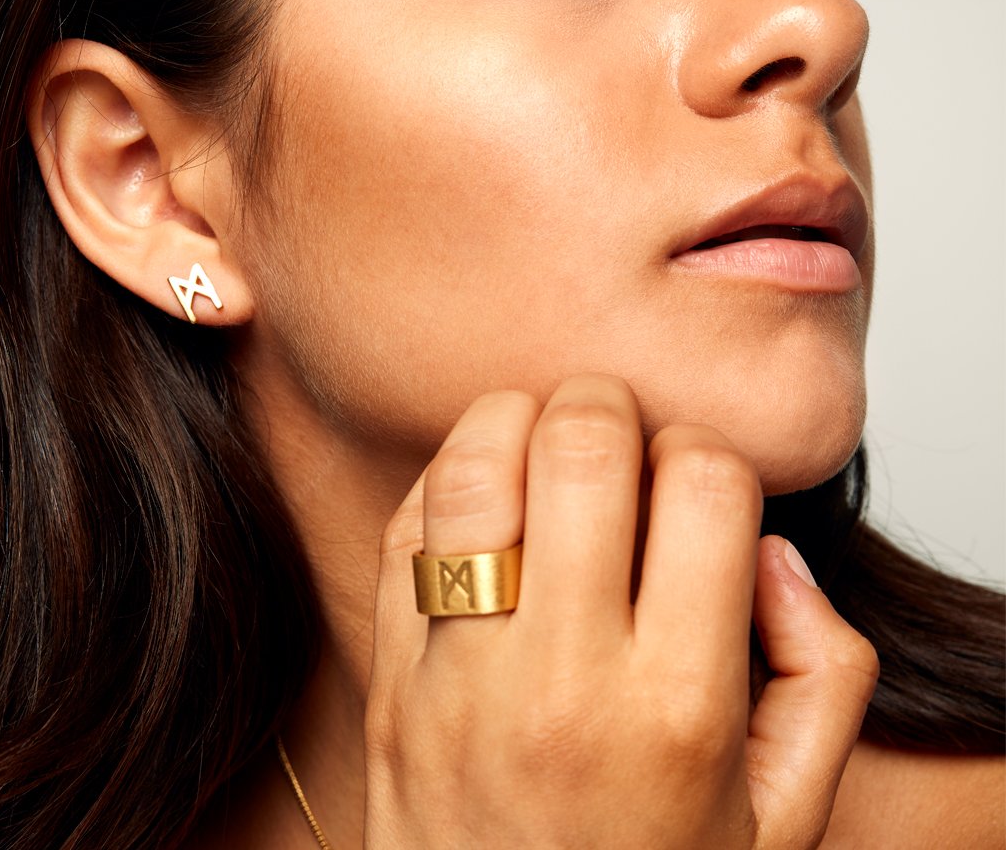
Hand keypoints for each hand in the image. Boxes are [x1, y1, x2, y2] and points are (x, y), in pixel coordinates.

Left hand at [364, 375, 877, 848]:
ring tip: (543, 444)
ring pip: (475, 466)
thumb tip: (770, 552)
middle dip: (608, 406)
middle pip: (583, 444)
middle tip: (617, 434)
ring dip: (515, 420)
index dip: (707, 455)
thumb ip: (823, 672)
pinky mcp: (390, 682)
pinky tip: (487, 505)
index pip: (705, 484)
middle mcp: (564, 680)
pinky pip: (406, 530)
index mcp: (681, 707)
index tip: (693, 485)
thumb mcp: (786, 816)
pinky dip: (447, 483)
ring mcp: (460, 678)